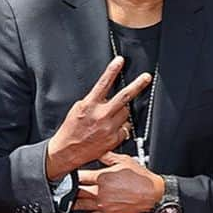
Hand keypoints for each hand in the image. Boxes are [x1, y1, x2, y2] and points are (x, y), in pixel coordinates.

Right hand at [45, 58, 151, 179]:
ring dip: (122, 111)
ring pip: (126, 113)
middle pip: (124, 97)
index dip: (112, 70)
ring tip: (113, 115)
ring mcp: (109, 128)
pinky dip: (122, 127)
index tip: (120, 61)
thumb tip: (106, 96)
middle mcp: (101, 116)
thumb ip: (93, 101)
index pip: (103, 84)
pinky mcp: (114, 139)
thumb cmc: (71, 130)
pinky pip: (125, 128)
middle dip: (137, 85)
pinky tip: (113, 129)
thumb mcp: (78, 109)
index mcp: (90, 105)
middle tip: (145, 78)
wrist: (67, 151)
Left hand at [71, 153, 163, 212]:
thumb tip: (97, 151)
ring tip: (65, 201)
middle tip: (62, 187)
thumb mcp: (123, 160)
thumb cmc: (140, 178)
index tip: (66, 173)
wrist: (152, 193)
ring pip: (81, 204)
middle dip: (69, 188)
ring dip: (71, 203)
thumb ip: (107, 156)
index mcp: (102, 177)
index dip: (71, 174)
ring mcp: (103, 204)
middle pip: (78, 190)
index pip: (80, 175)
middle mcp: (100, 191)